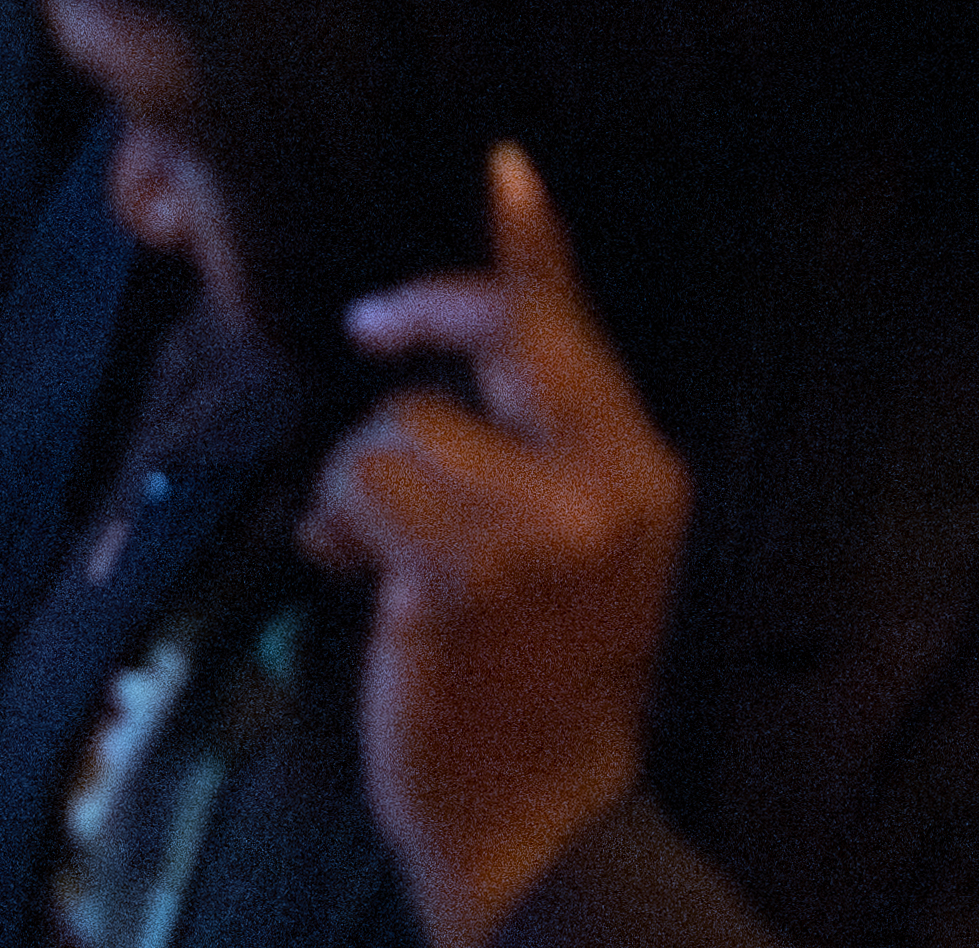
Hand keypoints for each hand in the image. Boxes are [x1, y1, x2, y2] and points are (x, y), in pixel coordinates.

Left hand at [316, 149, 687, 947]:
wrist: (537, 811)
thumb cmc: (549, 676)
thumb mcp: (584, 547)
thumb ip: (550, 445)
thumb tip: (487, 345)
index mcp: (643, 474)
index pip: (580, 332)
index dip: (534, 247)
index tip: (503, 166)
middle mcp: (600, 488)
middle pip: (499, 341)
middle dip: (420, 320)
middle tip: (372, 328)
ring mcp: (530, 531)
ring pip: (400, 425)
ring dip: (362, 478)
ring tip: (373, 544)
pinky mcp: (453, 573)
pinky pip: (360, 484)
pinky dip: (335, 521)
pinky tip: (351, 570)